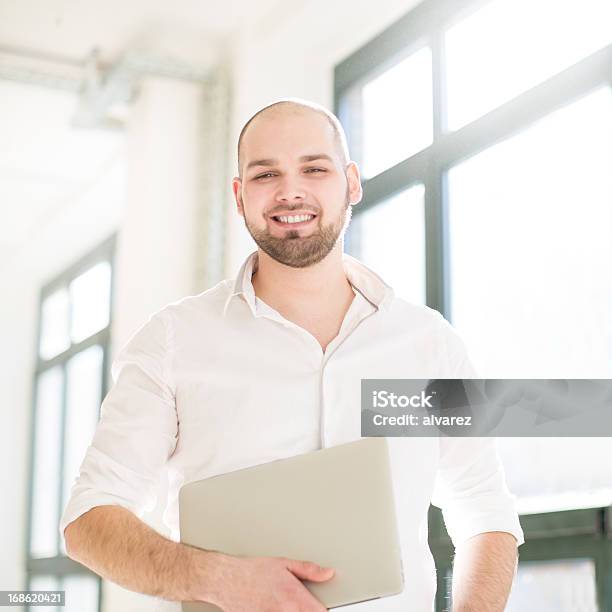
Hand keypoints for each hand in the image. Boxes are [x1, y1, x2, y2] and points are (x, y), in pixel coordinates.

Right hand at [198, 552, 334, 611]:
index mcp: (294, 596)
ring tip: (284, 604)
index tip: (321, 607)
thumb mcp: (283, 563)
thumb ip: (308, 570)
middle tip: (301, 604)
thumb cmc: (252, 570)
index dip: (322, 610)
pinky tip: (274, 607)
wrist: (227, 580)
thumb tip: (328, 573)